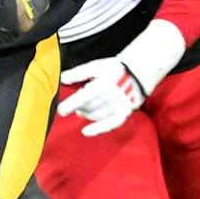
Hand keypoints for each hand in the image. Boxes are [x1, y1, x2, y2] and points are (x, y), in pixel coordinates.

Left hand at [58, 19, 185, 134]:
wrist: (138, 72)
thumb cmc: (114, 69)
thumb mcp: (95, 67)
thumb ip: (78, 73)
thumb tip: (62, 78)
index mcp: (102, 85)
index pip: (83, 98)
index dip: (70, 105)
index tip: (60, 111)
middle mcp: (110, 98)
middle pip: (87, 108)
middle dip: (78, 106)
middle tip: (77, 100)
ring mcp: (118, 107)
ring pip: (95, 116)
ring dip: (86, 113)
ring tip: (84, 107)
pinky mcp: (124, 114)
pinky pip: (109, 125)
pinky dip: (97, 129)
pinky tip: (85, 132)